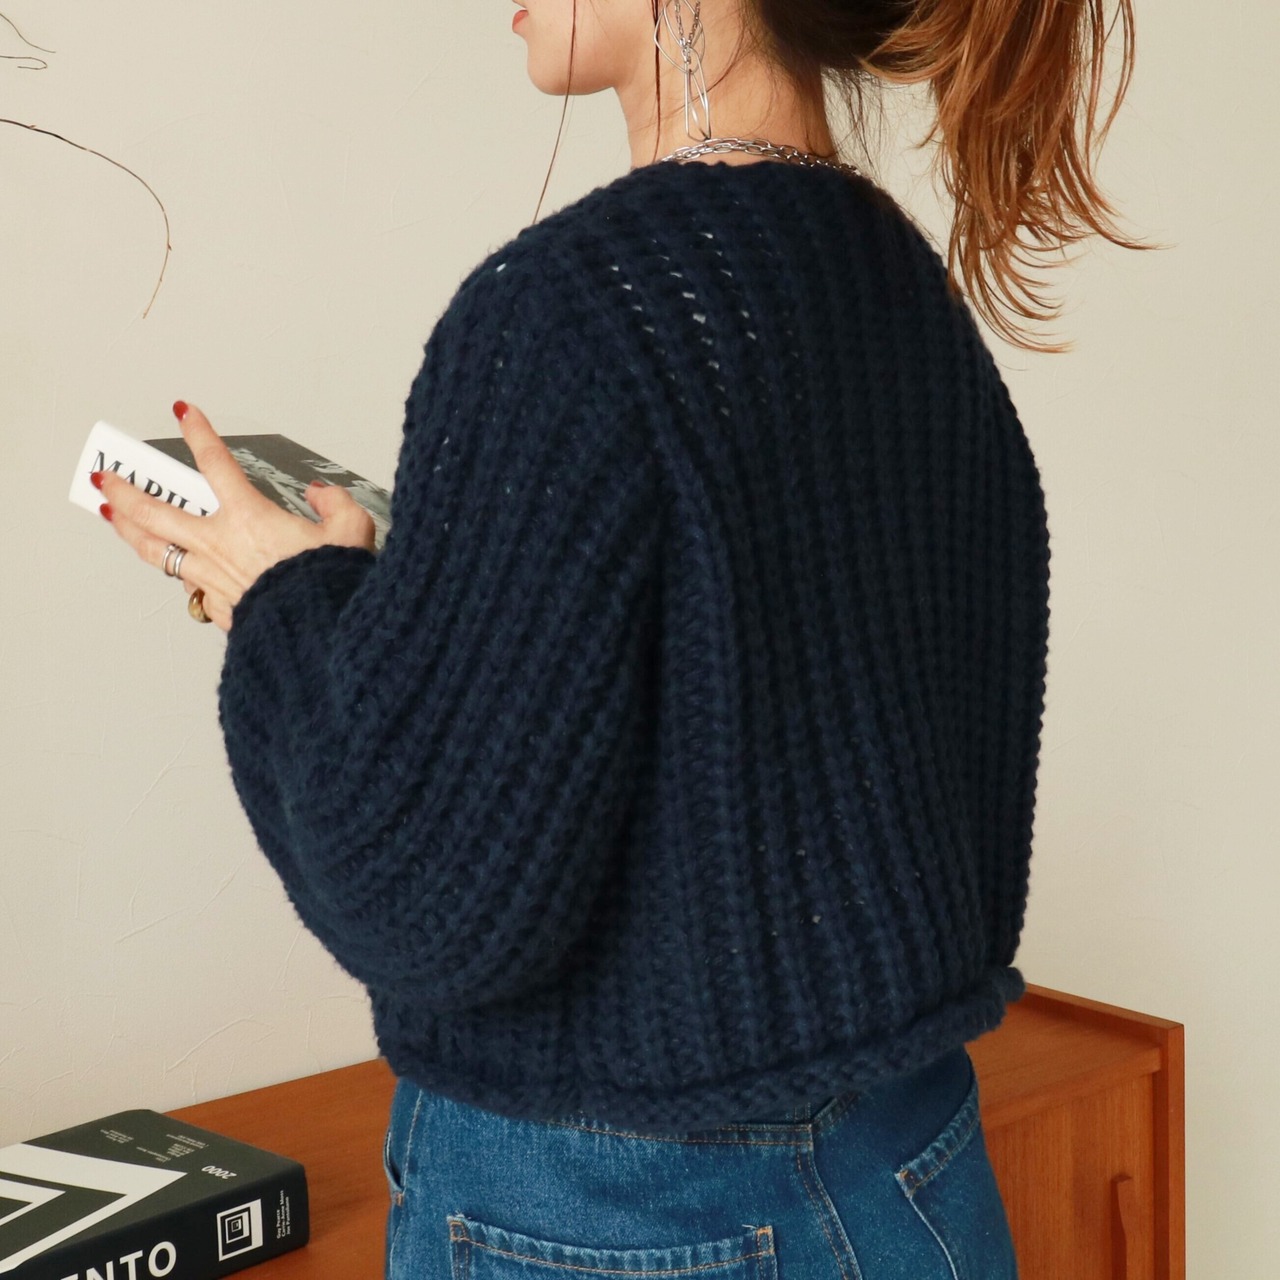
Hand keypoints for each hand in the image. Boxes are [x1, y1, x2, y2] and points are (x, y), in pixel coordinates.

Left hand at [96, 402, 376, 631]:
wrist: (320, 635)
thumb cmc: (331, 586)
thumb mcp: (351, 531)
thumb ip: (335, 503)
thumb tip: (321, 494)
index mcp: (250, 517)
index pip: (216, 463)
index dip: (199, 432)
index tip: (185, 413)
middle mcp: (220, 545)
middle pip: (156, 511)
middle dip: (125, 489)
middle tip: (106, 476)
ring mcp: (213, 578)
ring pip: (156, 550)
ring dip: (128, 530)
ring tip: (112, 517)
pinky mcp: (220, 607)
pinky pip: (189, 588)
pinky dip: (179, 575)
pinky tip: (172, 571)